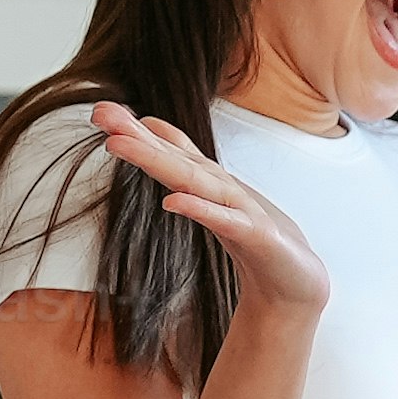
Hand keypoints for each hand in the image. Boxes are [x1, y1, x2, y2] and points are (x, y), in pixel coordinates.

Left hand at [91, 104, 322, 314]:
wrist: (298, 285)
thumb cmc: (257, 242)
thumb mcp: (216, 204)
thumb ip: (187, 171)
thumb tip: (151, 138)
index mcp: (210, 184)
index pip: (170, 152)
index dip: (135, 132)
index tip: (99, 113)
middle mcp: (223, 189)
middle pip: (174, 159)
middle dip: (137, 137)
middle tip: (100, 113)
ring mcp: (240, 210)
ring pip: (194, 181)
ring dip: (158, 161)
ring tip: (120, 145)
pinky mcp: (257, 237)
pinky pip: (224, 222)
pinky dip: (199, 209)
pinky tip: (173, 202)